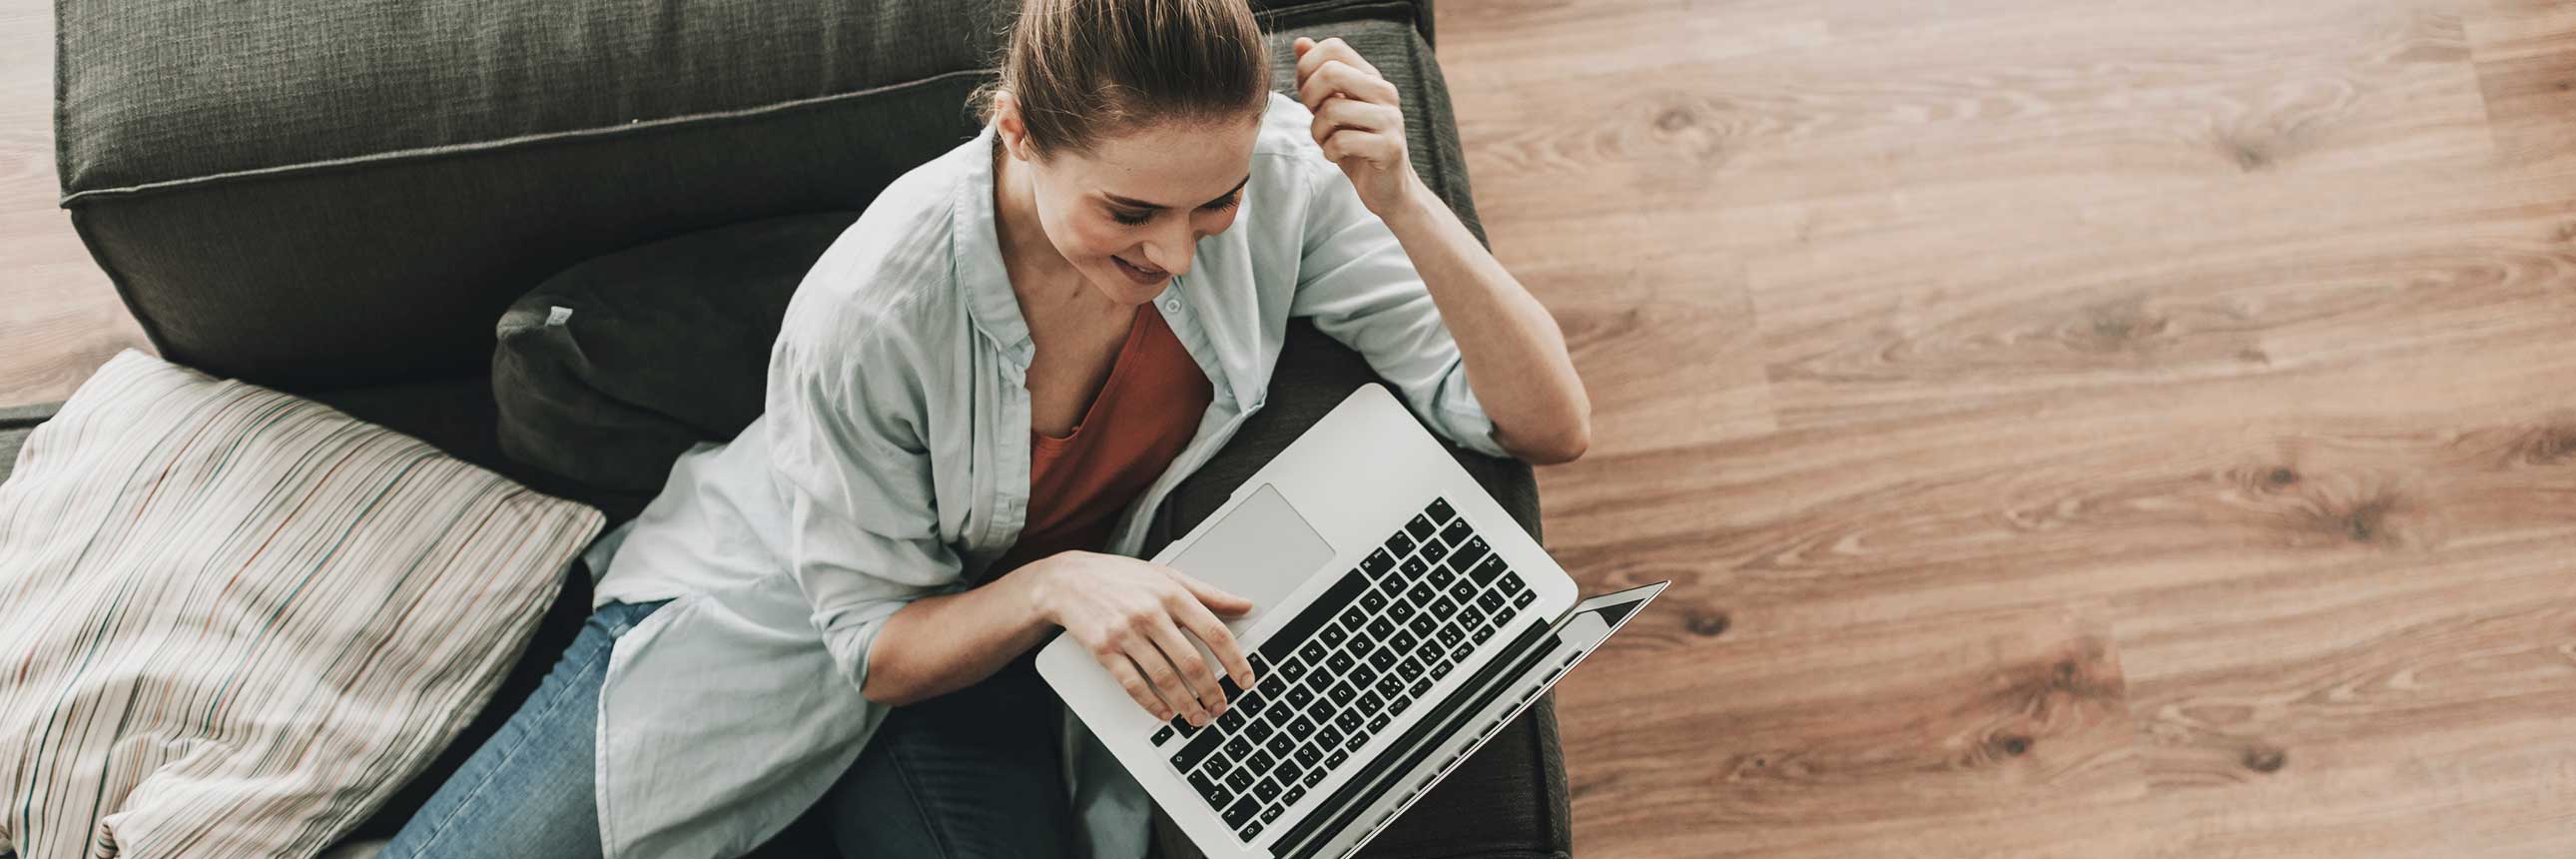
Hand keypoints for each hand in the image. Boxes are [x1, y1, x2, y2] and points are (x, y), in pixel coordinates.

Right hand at [1033, 551, 1257, 725]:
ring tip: (1198, 717)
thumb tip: (1244, 605)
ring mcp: (1126, 634)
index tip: (1246, 680)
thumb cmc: (1120, 578)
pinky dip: (1152, 704)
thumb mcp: (1167, 575)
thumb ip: (1208, 593)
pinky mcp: (1104, 651)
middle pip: (1192, 662)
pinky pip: (1133, 684)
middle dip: (1211, 692)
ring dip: (1186, 704)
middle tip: (1222, 707)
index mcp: (1172, 594)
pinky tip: (1165, 713)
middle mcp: (1150, 614)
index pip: (1215, 632)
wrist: (1068, 581)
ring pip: (1165, 678)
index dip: (1235, 660)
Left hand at [1295, 36, 1421, 216]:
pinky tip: (1337, 156)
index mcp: (1370, 77)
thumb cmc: (1355, 144)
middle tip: (1313, 116)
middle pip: (1330, 72)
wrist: (1388, 186)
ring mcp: (1390, 119)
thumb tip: (1300, 43)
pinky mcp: (1389, 147)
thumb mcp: (1333, 106)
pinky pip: (1341, 142)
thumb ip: (1318, 76)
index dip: (1307, 67)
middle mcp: (1384, 92)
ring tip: (1327, 141)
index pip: (1334, 47)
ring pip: (1332, 110)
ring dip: (1317, 132)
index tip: (1307, 93)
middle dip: (1309, 97)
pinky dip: (1329, 152)